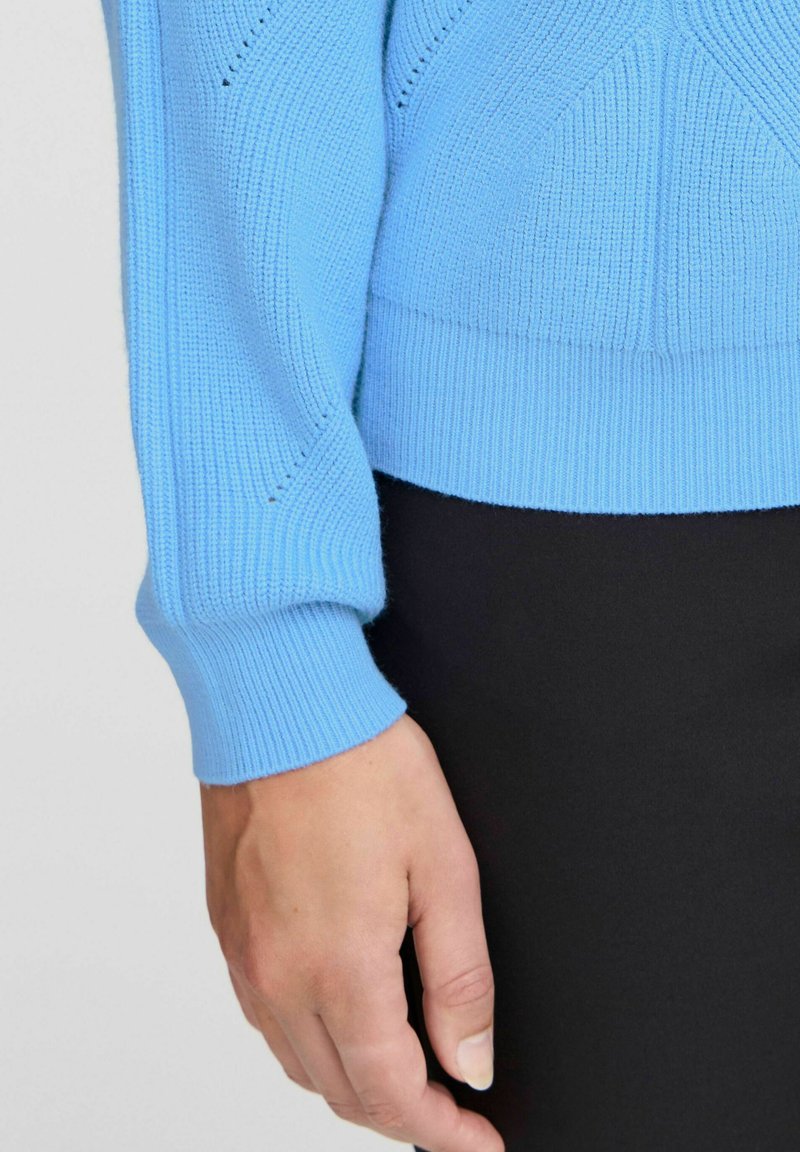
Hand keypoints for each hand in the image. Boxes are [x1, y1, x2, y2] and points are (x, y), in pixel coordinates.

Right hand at [199, 711, 503, 1151]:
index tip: (476, 1142)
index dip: (440, 1132)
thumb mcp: (443, 865)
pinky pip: (265, 1017)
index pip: (391, 1092)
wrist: (280, 702)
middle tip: (450, 1106)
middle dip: (401, 1113)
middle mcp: (277, 974)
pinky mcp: (226, 926)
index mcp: (337, 965)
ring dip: (352, 1082)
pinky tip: (341, 1014)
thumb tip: (471, 1060)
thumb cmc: (362, 765)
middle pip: (340, 1090)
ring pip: (297, 1062)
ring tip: (404, 1068)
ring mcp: (243, 953)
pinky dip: (309, 1041)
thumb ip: (459, 975)